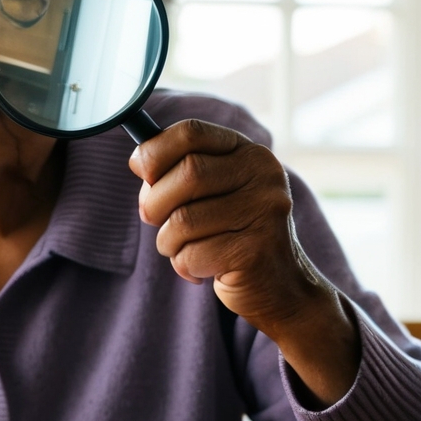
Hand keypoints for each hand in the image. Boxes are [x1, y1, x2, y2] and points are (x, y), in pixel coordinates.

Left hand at [129, 119, 360, 404]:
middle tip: (152, 218)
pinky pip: (192, 255)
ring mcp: (265, 213)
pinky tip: (200, 270)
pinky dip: (183, 266)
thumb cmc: (233, 235)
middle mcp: (264, 176)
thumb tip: (140, 162)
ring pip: (183, 220)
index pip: (192, 132)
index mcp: (251, 153)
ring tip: (181, 250)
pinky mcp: (255, 251)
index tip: (141, 170)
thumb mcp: (216, 194)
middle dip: (154, 201)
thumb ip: (182, 173)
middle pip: (187, 173)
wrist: (280, 287)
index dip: (155, 150)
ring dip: (167, 241)